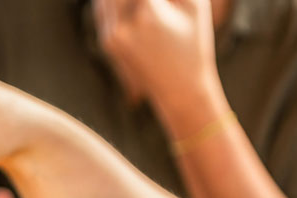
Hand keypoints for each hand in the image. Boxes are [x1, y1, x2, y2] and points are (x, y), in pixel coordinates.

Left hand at [94, 0, 219, 112]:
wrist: (179, 89)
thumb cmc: (194, 42)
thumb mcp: (194, 4)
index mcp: (147, 12)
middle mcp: (122, 24)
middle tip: (148, 0)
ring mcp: (110, 35)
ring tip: (142, 3)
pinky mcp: (107, 42)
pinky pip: (103, 8)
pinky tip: (125, 2)